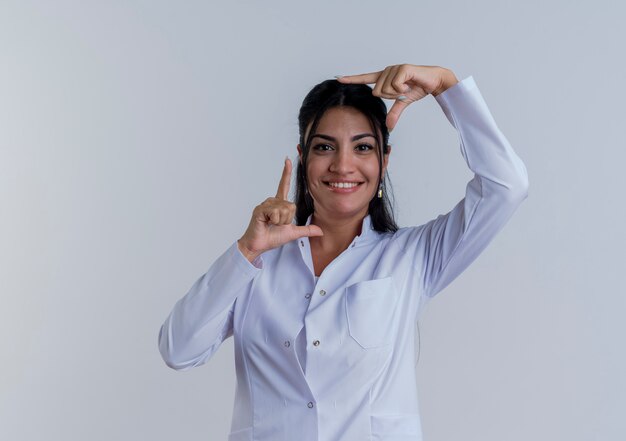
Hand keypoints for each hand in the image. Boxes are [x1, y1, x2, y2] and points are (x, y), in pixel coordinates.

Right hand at [238, 157, 323, 262]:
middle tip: (277, 224)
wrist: (259, 245)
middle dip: (287, 219)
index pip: (284, 185)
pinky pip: (276, 213)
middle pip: (291, 206)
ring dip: (281, 221)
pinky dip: (275, 221)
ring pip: (284, 209)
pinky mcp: (260, 209)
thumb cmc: (272, 237)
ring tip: (271, 224)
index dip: (286, 173)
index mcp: (280, 204)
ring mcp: (266, 204)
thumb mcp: (293, 233)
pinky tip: (267, 223)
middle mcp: (272, 201)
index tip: (287, 160)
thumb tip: (320, 231)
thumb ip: (306, 230)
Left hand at [336, 64, 457, 130]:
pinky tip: (410, 84)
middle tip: (403, 92)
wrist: (434, 81)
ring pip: (385, 90)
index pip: (365, 78)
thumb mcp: (403, 102)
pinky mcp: (402, 69)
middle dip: (390, 97)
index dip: (352, 79)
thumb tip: (389, 127)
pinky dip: (403, 90)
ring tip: (408, 87)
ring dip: (398, 94)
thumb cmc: (418, 88)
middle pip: (377, 92)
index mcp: (384, 78)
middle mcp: (386, 71)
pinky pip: (395, 86)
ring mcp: (393, 69)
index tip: (338, 78)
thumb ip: (394, 113)